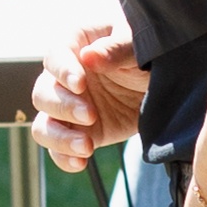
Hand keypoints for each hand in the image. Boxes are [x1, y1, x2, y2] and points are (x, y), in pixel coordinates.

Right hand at [31, 18, 151, 169]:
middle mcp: (64, 77)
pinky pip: (59, 148)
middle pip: (43, 93)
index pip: (55, 56)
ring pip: (43, 125)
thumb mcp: (137, 43)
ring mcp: (69, 106)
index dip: (63, 70)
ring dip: (60, 138)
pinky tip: (80, 163)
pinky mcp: (79, 131)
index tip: (80, 83)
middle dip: (64, 107)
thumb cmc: (148, 48)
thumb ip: (116, 48)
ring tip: (86, 147)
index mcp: (75, 44)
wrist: (163, 79)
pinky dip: (64, 158)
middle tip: (91, 115)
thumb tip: (89, 57)